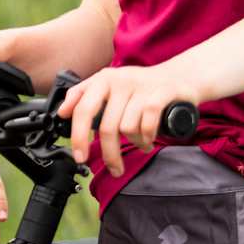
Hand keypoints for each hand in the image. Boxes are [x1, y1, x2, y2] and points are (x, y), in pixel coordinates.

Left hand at [59, 65, 198, 177]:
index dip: (79, 136)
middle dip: (109, 153)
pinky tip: (149, 140)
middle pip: (106, 127)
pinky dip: (147, 137)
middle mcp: (120, 80)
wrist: (180, 75)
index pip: (83, 110)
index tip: (79, 157)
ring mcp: (142, 86)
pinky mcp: (162, 93)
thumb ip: (84, 95)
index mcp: (103, 79)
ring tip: (141, 144)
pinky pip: (148, 123)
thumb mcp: (109, 85)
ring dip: (135, 144)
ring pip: (128, 128)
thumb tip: (62, 112)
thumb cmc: (140, 87)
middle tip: (114, 168)